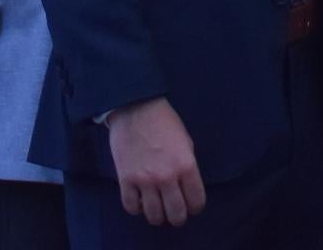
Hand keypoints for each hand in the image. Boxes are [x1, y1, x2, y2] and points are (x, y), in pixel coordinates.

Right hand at [105, 97, 204, 228]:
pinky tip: (140, 201)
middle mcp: (167, 176)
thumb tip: (186, 187)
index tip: (191, 205)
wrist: (135, 107)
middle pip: (176, 215)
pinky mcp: (125, 179)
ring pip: (154, 216)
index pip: (196, 202)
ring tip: (157, 209)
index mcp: (186, 165)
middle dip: (178, 217)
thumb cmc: (164, 121)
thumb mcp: (185, 142)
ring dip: (158, 216)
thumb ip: (187, 166)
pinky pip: (131, 207)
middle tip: (175, 211)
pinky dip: (137, 208)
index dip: (195, 207)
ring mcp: (144, 180)